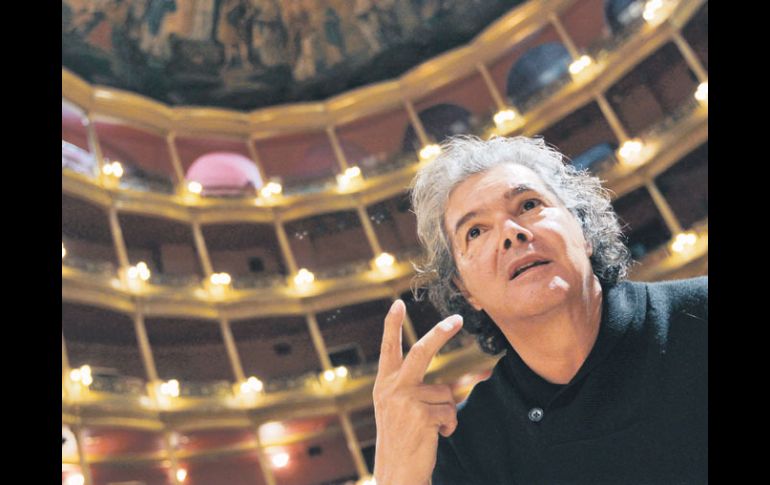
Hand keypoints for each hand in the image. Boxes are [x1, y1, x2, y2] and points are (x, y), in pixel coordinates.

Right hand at [372, 299, 463, 484]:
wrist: (396, 474)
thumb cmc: (402, 441)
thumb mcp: (396, 409)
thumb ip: (411, 389)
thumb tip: (451, 382)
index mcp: (384, 385)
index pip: (388, 350)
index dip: (392, 325)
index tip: (397, 303)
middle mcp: (391, 389)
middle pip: (420, 352)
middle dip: (441, 333)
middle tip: (458, 319)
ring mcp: (405, 401)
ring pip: (445, 392)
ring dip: (446, 412)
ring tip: (430, 429)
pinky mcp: (420, 415)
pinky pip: (450, 412)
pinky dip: (449, 426)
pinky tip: (435, 437)